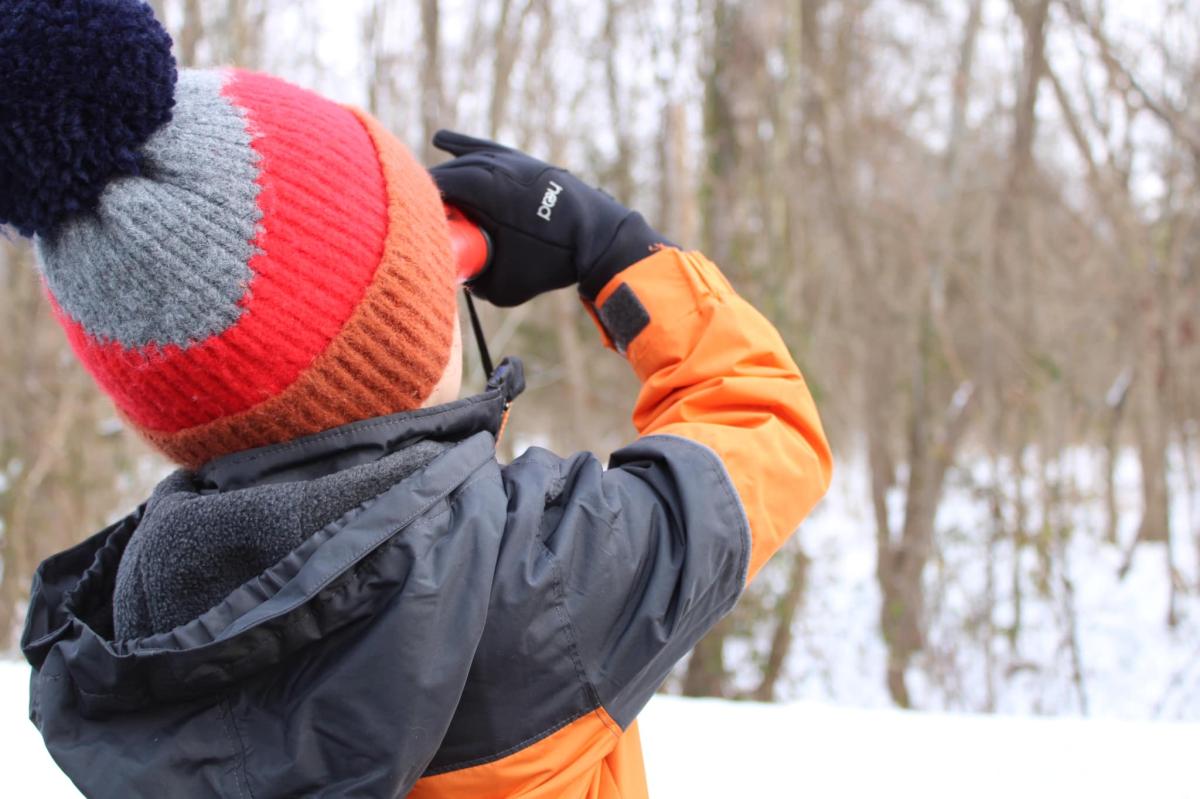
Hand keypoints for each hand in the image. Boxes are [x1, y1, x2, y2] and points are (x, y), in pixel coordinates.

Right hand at [430, 130, 669, 306]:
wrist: (598, 238)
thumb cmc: (553, 262)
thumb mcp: (507, 286)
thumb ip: (477, 285)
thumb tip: (459, 280)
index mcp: (485, 188)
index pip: (434, 188)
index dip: (414, 205)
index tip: (404, 225)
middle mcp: (496, 166)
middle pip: (447, 174)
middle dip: (427, 194)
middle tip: (413, 218)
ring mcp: (512, 160)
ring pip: (465, 160)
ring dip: (445, 175)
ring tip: (423, 192)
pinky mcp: (523, 161)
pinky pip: (485, 149)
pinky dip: (462, 146)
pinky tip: (443, 140)